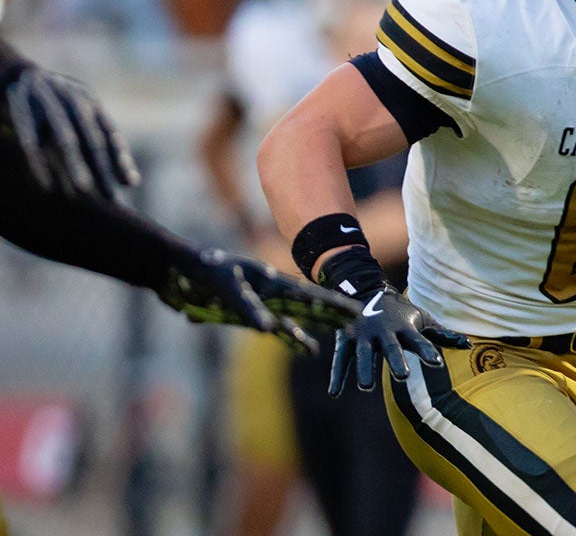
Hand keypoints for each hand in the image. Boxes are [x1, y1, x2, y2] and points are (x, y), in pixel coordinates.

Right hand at [3, 64, 139, 201]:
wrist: (19, 76)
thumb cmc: (59, 105)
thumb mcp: (81, 117)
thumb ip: (103, 146)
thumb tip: (131, 182)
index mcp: (91, 103)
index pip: (110, 133)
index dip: (120, 158)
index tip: (130, 184)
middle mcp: (74, 102)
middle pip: (92, 139)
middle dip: (102, 168)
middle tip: (111, 197)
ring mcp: (48, 104)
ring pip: (65, 138)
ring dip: (75, 164)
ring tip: (83, 190)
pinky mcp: (22, 111)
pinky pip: (31, 140)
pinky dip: (39, 164)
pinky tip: (47, 186)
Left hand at [156, 248, 360, 354]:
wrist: (174, 272)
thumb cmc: (200, 275)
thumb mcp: (224, 290)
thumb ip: (248, 309)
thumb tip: (269, 331)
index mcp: (270, 282)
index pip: (308, 296)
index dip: (332, 305)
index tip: (355, 311)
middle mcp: (270, 292)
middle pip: (309, 305)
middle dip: (333, 312)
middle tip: (359, 319)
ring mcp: (260, 304)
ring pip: (297, 317)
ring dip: (318, 325)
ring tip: (341, 333)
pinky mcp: (247, 315)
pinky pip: (277, 328)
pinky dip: (292, 337)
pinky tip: (306, 346)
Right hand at [329, 284, 471, 395]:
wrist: (367, 290)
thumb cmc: (402, 313)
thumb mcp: (422, 319)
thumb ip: (442, 335)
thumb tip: (469, 345)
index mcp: (404, 328)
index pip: (418, 340)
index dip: (427, 351)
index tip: (437, 363)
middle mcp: (384, 331)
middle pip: (390, 347)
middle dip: (396, 360)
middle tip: (403, 376)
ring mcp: (363, 334)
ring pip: (363, 353)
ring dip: (364, 369)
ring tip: (367, 387)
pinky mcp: (345, 339)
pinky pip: (340, 359)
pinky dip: (337, 375)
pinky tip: (334, 393)